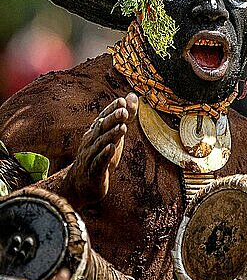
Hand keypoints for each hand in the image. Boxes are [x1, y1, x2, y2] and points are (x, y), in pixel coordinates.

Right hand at [65, 93, 137, 207]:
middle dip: (113, 119)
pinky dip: (104, 155)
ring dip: (111, 135)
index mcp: (95, 131)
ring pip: (101, 144)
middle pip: (102, 128)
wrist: (80, 184)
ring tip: (122, 128)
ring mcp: (91, 156)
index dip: (112, 109)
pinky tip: (111, 148)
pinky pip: (98, 162)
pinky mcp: (94, 172)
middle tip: (123, 111)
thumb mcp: (113, 134)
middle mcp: (91, 141)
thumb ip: (124, 116)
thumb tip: (133, 96)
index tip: (122, 101)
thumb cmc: (98, 155)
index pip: (104, 117)